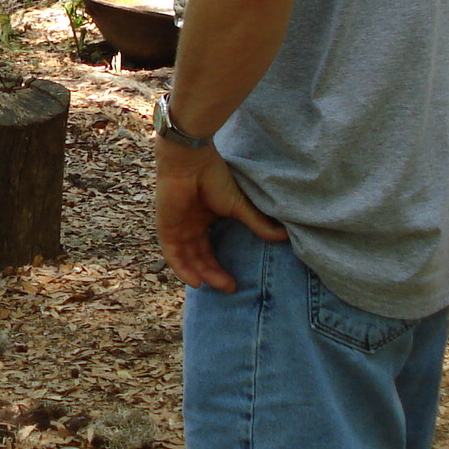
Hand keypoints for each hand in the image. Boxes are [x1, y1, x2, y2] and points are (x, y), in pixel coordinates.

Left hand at [154, 139, 284, 292]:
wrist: (191, 161)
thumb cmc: (214, 177)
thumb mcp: (239, 205)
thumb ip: (257, 223)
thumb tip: (283, 236)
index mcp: (203, 218)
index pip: (209, 249)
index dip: (220, 266)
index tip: (235, 282)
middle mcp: (188, 225)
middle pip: (199, 257)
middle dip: (214, 274)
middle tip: (230, 288)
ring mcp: (176, 226)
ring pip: (187, 258)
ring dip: (201, 274)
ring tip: (217, 287)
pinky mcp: (166, 227)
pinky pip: (172, 254)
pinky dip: (182, 269)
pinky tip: (195, 282)